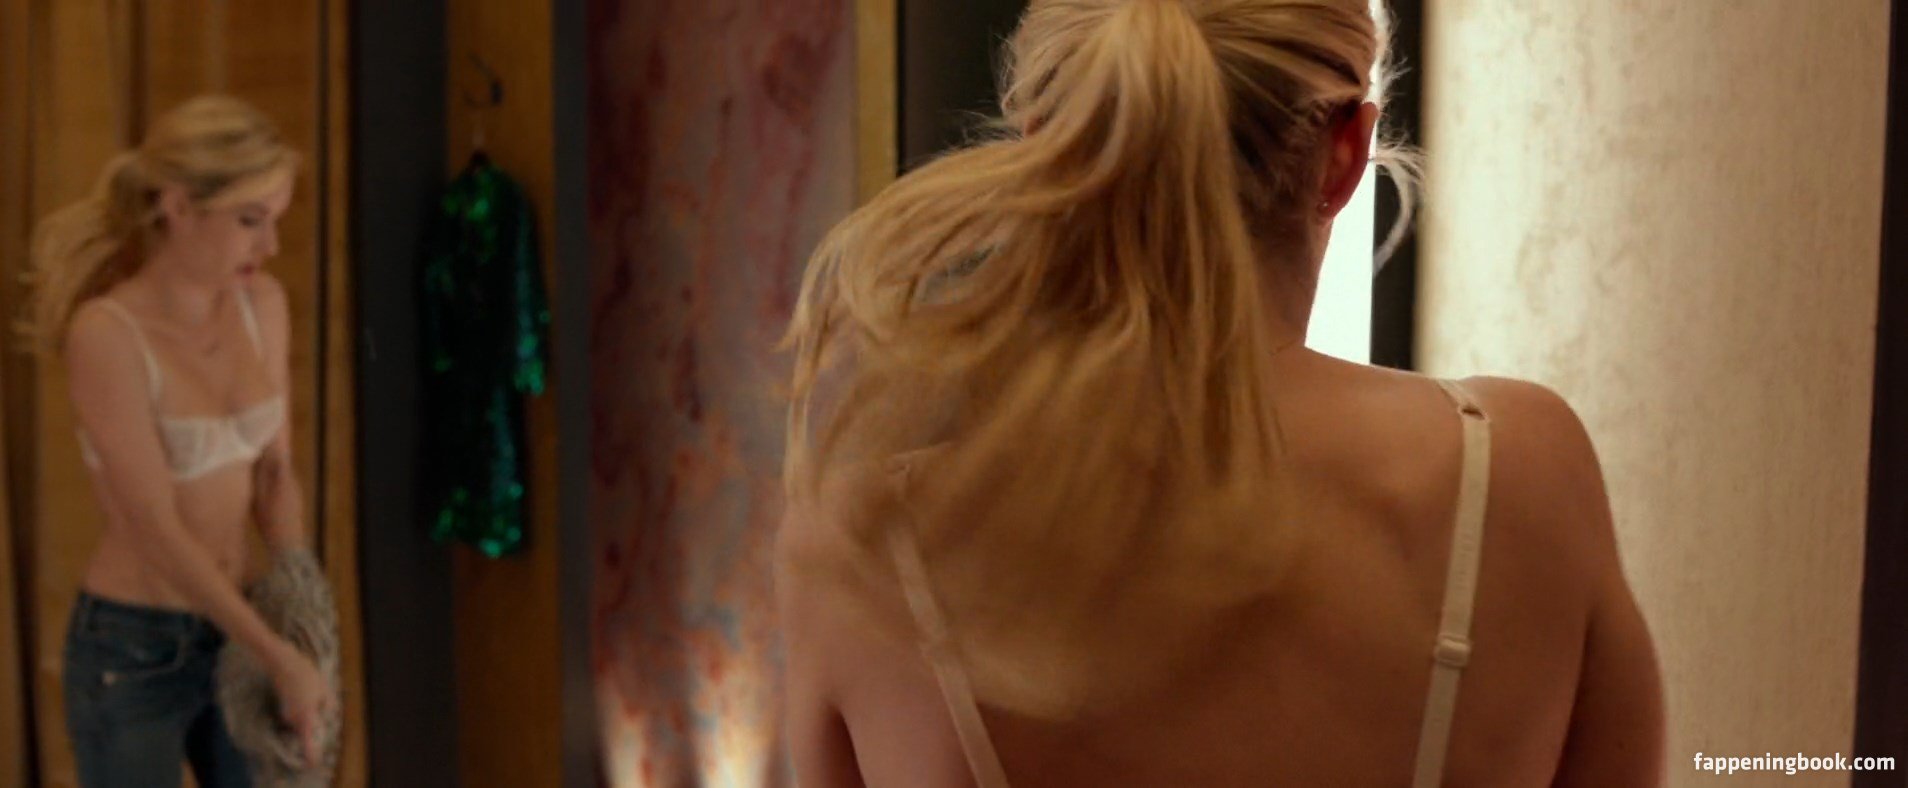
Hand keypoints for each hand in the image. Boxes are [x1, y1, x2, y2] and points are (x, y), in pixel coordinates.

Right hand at [269, 644, 332, 768]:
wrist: (283, 663)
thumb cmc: (306, 675)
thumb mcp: (325, 689)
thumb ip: (328, 705)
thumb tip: (330, 714)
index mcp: (306, 714)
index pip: (308, 739)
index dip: (310, 752)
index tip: (312, 763)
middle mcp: (294, 717)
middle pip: (308, 728)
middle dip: (316, 719)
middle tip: (318, 696)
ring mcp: (288, 713)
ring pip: (304, 720)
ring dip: (311, 710)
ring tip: (311, 690)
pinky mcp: (285, 708)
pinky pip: (299, 714)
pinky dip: (305, 707)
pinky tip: (304, 690)